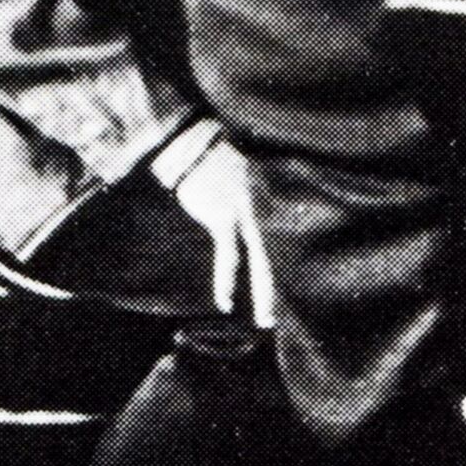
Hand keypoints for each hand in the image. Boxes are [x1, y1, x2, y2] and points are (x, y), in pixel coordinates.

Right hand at [160, 127, 266, 320]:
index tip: (268, 293)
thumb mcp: (238, 181)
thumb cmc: (208, 164)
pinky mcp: (223, 217)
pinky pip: (229, 255)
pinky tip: (225, 301)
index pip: (274, 242)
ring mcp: (245, 212)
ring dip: (264, 292)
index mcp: (266, 199)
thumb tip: (253, 226)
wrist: (190, 146)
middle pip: (274, 255)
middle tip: (273, 319)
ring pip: (260, 260)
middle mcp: (262, 207)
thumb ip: (248, 205)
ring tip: (265, 318)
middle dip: (275, 289)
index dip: (270, 270)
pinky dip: (226, 279)